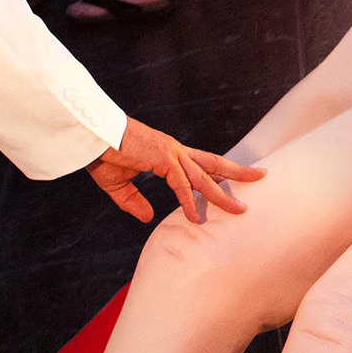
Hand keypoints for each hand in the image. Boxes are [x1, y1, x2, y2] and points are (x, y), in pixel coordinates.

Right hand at [87, 118, 264, 223]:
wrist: (89, 135)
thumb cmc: (102, 154)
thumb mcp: (118, 185)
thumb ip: (133, 201)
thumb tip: (148, 218)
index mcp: (167, 153)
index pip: (200, 165)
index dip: (217, 175)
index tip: (233, 184)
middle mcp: (175, 150)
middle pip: (215, 163)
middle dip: (239, 172)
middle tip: (262, 177)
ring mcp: (171, 153)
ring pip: (205, 176)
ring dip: (224, 194)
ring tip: (241, 209)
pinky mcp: (162, 158)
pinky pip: (181, 185)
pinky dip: (189, 202)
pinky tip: (194, 218)